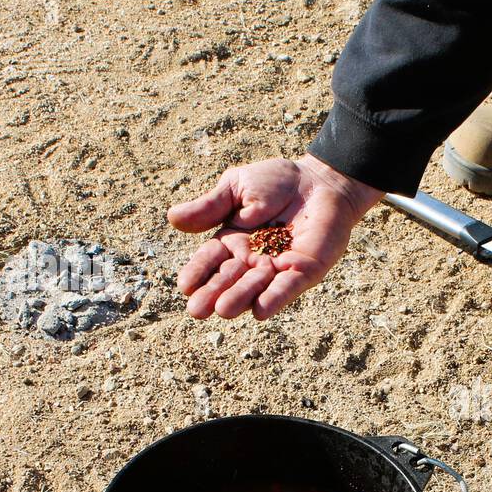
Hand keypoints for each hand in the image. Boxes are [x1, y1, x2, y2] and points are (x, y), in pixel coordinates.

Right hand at [167, 154, 381, 319]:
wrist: (319, 180)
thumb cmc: (276, 182)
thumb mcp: (236, 188)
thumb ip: (209, 206)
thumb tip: (173, 218)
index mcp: (231, 242)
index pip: (209, 261)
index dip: (197, 273)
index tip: (185, 286)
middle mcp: (251, 260)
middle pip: (229, 280)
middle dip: (213, 294)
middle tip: (197, 310)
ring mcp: (278, 268)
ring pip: (255, 287)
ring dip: (239, 298)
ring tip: (222, 310)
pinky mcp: (304, 270)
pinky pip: (288, 287)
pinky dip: (274, 298)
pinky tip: (260, 311)